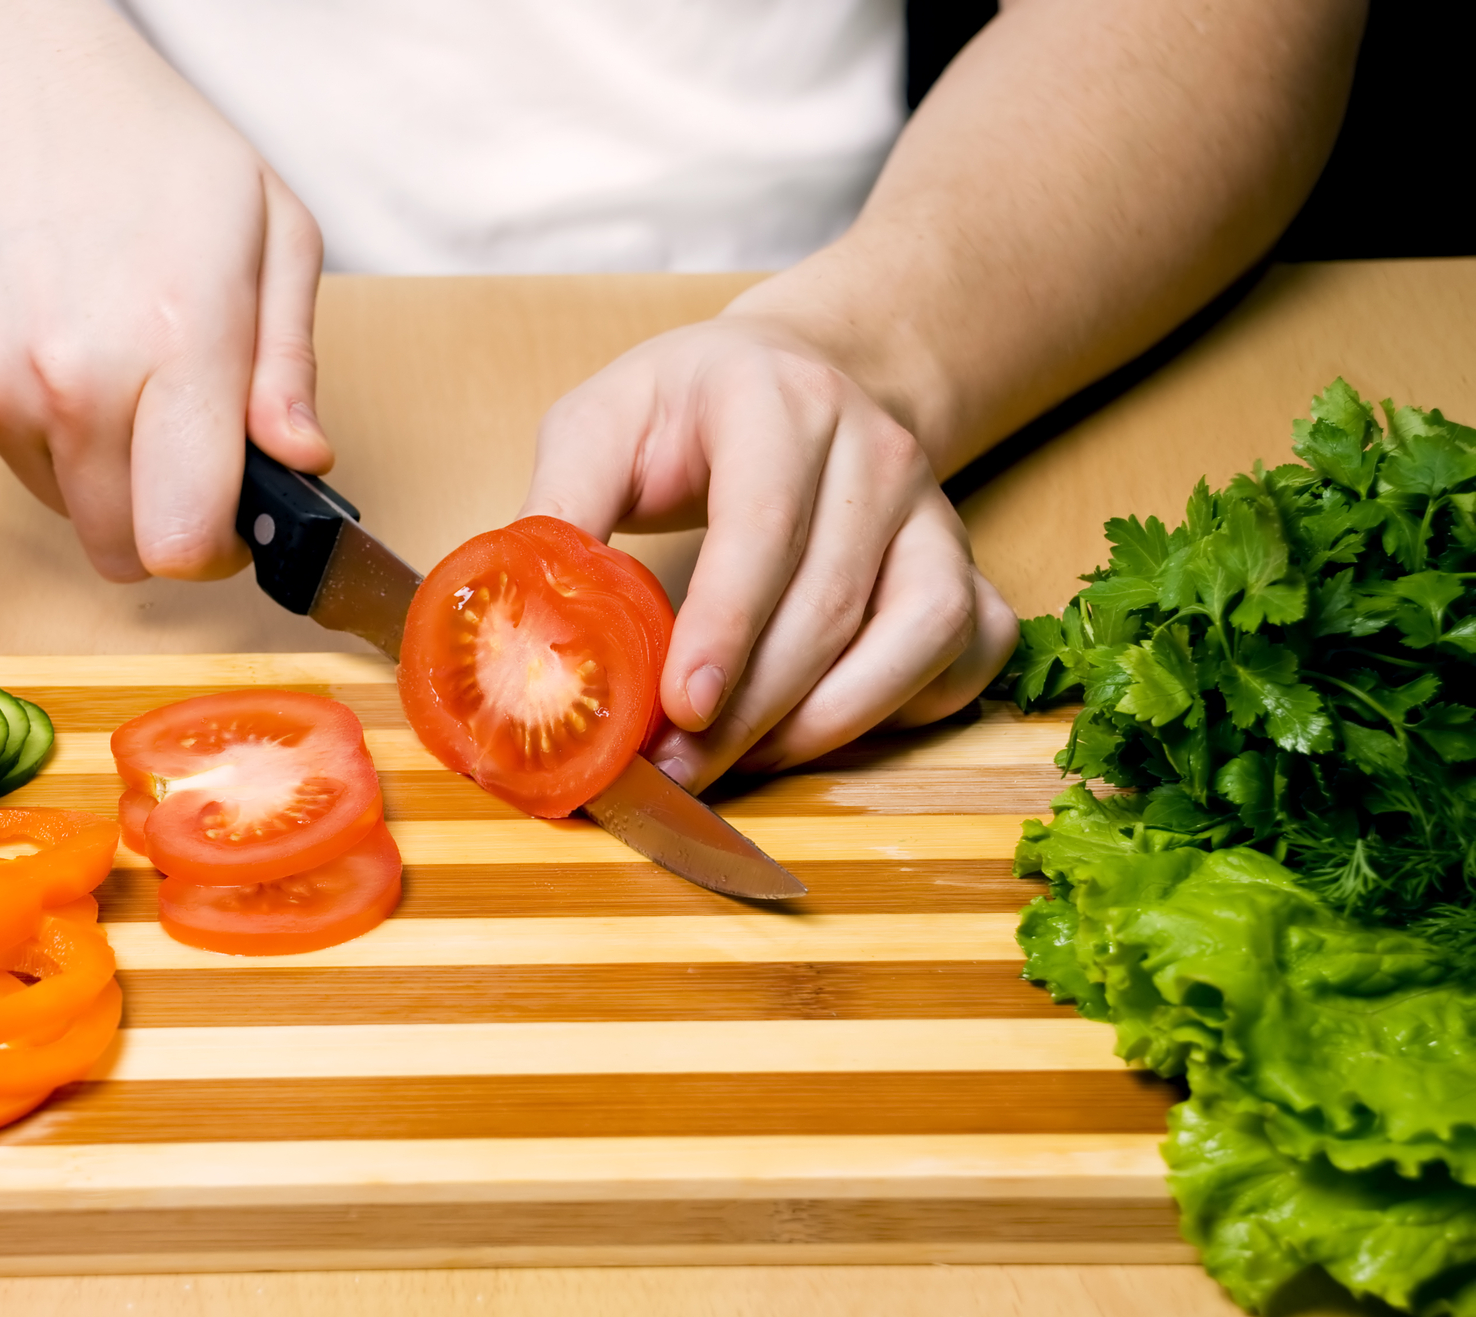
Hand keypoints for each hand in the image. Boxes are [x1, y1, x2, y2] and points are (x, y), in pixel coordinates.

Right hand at [0, 0, 330, 581]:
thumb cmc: (137, 138)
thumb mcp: (268, 225)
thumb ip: (288, 363)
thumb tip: (301, 459)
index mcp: (177, 341)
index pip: (186, 539)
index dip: (218, 544)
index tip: (230, 510)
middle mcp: (75, 381)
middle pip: (122, 551)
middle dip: (160, 516)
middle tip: (177, 439)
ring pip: (65, 507)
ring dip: (97, 466)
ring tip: (107, 356)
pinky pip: (9, 456)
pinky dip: (37, 425)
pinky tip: (49, 335)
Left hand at [519, 313, 1016, 790]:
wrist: (797, 375)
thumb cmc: (688, 410)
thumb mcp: (602, 424)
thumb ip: (559, 506)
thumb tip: (519, 611)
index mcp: (775, 402)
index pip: (763, 526)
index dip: (727, 627)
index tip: (684, 707)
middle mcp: (875, 449)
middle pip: (831, 602)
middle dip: (753, 706)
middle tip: (679, 767)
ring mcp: (934, 508)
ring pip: (918, 634)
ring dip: (831, 720)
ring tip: (745, 760)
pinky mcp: (965, 561)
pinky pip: (971, 650)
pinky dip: (913, 706)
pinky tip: (831, 726)